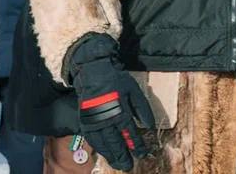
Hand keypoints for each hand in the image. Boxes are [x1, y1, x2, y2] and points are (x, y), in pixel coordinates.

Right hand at [67, 34, 154, 171]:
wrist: (93, 72)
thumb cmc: (116, 80)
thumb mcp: (134, 91)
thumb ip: (143, 109)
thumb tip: (149, 126)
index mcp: (121, 112)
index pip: (131, 134)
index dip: (137, 146)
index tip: (142, 155)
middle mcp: (107, 119)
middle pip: (116, 143)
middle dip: (123, 156)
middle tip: (128, 167)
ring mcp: (95, 120)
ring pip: (103, 143)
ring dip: (110, 155)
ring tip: (117, 164)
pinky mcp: (86, 119)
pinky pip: (91, 138)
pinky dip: (98, 147)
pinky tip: (103, 152)